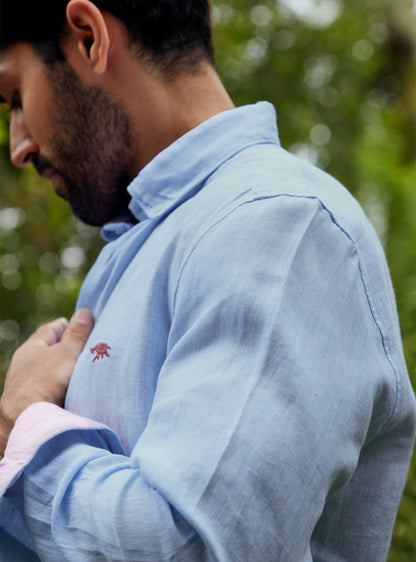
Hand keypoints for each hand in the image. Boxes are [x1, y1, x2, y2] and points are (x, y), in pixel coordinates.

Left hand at [0, 309, 93, 454]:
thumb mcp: (67, 352)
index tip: (84, 326)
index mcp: (31, 347)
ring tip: (81, 372)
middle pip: (49, 349)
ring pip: (48, 370)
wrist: (25, 420)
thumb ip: (77, 333)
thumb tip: (84, 312)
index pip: (52, 328)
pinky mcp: (28, 401)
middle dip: (67, 348)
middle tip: (87, 349)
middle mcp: (24, 363)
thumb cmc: (46, 381)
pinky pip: (47, 387)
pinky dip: (59, 386)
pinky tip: (70, 391)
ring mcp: (24, 383)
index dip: (69, 325)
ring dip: (63, 369)